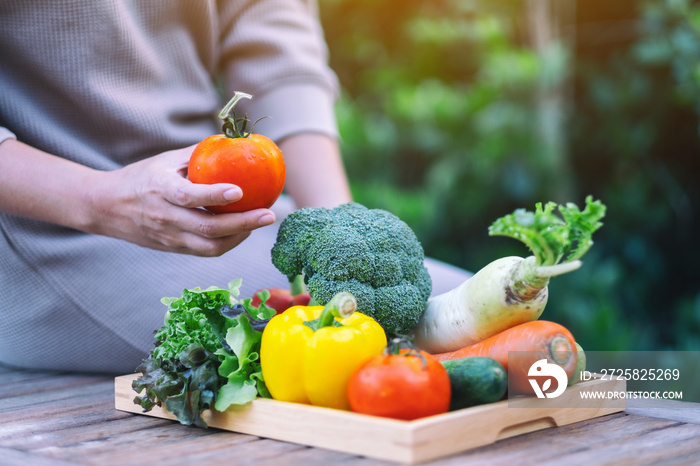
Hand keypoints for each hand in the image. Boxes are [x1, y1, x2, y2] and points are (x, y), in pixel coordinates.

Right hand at [88, 145, 275, 255]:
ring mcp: (168, 237)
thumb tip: (233, 143)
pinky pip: (206, 251)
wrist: (104, 208)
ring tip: (260, 222)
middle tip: (270, 214)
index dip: (215, 196)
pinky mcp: (173, 249)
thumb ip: (198, 155)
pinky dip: (229, 242)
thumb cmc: (140, 177)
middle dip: (243, 224)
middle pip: (208, 229)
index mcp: (159, 190)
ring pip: (210, 246)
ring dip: (240, 237)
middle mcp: (164, 217)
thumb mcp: (164, 161)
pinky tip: (244, 230)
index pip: (189, 197)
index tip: (240, 190)